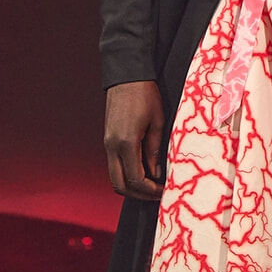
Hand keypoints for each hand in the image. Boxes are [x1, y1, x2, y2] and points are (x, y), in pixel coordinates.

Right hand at [104, 80, 164, 200]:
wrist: (126, 76)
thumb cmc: (145, 94)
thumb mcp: (157, 122)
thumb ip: (155, 151)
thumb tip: (155, 173)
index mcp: (126, 143)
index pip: (135, 179)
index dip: (149, 190)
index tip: (163, 191)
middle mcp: (112, 146)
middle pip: (119, 184)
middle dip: (138, 195)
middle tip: (156, 194)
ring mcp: (107, 143)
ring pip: (114, 176)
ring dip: (131, 186)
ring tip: (150, 185)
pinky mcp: (108, 140)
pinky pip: (114, 165)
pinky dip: (126, 173)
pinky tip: (142, 170)